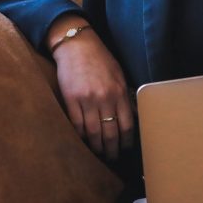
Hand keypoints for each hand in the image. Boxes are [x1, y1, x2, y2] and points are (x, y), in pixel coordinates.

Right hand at [49, 15, 135, 160]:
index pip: (126, 125)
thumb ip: (124, 95)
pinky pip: (77, 125)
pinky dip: (81, 136)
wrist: (77, 45)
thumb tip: (131, 116)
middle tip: (112, 157)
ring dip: (96, 147)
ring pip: (93, 133)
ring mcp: (87, 100)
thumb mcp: (119, 74)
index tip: (125, 148)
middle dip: (112, 149)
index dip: (126, 141)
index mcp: (119, 92)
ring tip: (98, 153)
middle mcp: (105, 98)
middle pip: (110, 133)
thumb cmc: (100, 59)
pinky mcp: (71, 99)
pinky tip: (84, 141)